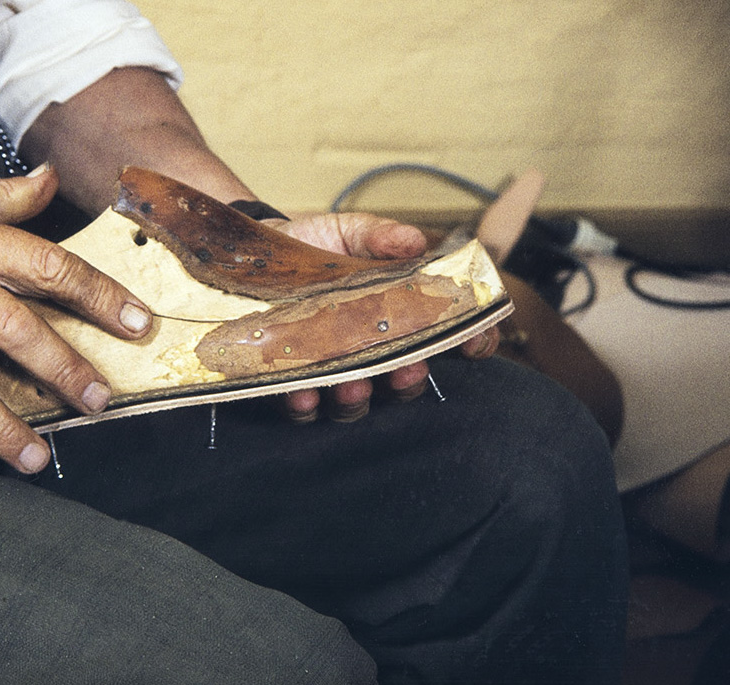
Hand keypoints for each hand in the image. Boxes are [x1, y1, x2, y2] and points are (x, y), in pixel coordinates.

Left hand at [269, 212, 499, 421]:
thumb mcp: (350, 232)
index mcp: (398, 317)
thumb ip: (382, 236)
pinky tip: (302, 393)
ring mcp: (332, 370)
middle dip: (410, 378)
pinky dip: (306, 405)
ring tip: (352, 383)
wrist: (253, 253)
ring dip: (359, 397)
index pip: (446, 336)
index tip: (476, 343)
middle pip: (405, 379)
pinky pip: (304, 406)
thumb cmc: (312, 245)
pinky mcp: (289, 380)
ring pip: (357, 400)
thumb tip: (415, 240)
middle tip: (409, 368)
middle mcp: (371, 351)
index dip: (470, 343)